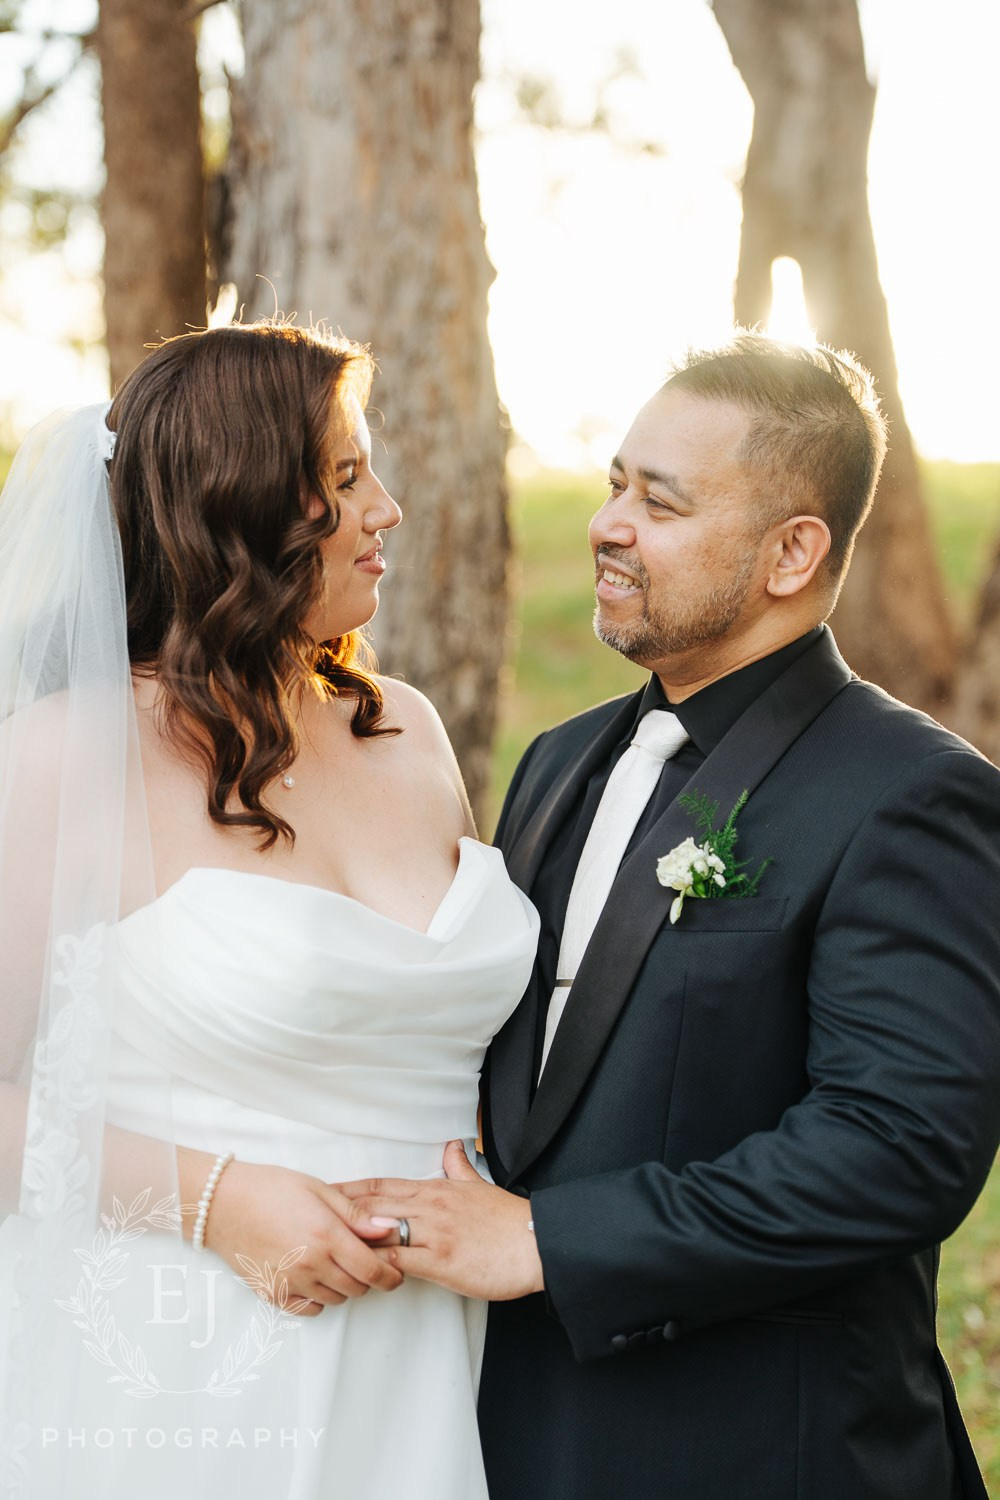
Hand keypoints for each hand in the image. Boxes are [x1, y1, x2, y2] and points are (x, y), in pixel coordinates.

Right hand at [204, 1160, 402, 1316]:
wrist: (223, 1203)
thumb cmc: (271, 1188)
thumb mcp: (319, 1190)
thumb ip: (356, 1215)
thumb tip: (389, 1229)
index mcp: (326, 1235)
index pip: (372, 1271)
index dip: (391, 1276)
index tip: (396, 1272)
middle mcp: (310, 1264)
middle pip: (357, 1288)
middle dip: (368, 1278)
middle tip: (363, 1259)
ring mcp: (290, 1283)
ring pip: (335, 1299)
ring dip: (344, 1286)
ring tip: (335, 1262)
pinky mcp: (273, 1293)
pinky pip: (309, 1309)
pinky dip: (319, 1298)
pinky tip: (315, 1276)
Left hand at [335, 1140, 544, 1300]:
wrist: (536, 1243)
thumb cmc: (507, 1220)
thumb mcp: (479, 1186)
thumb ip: (460, 1167)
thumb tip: (453, 1145)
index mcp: (435, 1189)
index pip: (382, 1184)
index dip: (351, 1188)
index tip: (323, 1191)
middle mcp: (429, 1206)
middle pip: (372, 1204)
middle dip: (337, 1210)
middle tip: (306, 1214)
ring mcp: (433, 1232)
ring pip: (380, 1230)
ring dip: (350, 1237)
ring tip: (319, 1242)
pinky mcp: (441, 1260)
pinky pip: (399, 1261)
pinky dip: (375, 1264)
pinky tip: (357, 1270)